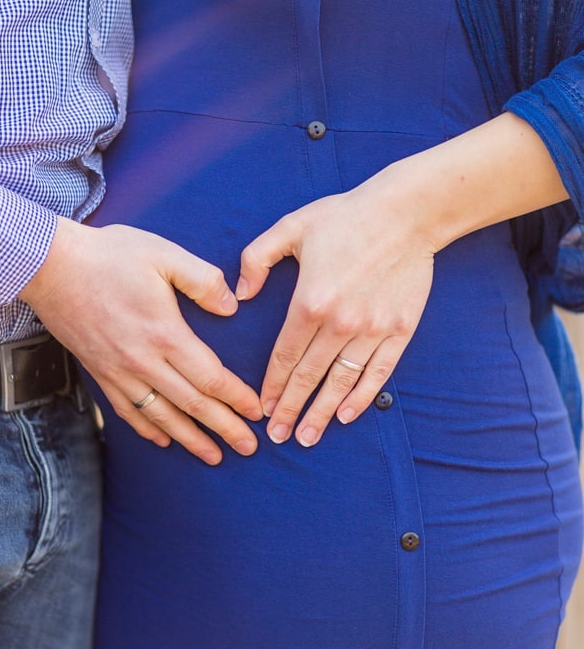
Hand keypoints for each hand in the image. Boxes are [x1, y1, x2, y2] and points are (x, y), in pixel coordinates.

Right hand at [20, 218, 262, 464]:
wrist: (49, 267)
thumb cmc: (108, 255)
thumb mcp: (164, 254)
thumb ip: (203, 280)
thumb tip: (232, 307)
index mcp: (165, 333)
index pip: (211, 377)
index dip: (237, 398)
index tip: (258, 412)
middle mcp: (143, 361)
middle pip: (192, 404)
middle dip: (224, 428)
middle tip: (250, 448)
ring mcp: (118, 371)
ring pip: (160, 415)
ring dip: (189, 439)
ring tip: (213, 456)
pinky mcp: (99, 372)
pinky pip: (127, 410)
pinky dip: (147, 429)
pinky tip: (162, 440)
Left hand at [238, 180, 433, 446]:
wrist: (409, 212)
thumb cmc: (345, 216)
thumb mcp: (290, 227)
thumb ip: (255, 259)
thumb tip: (239, 295)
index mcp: (310, 301)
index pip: (285, 355)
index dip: (272, 385)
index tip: (261, 408)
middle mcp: (341, 322)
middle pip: (309, 376)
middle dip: (290, 409)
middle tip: (277, 437)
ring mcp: (373, 329)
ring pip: (342, 381)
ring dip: (323, 412)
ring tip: (307, 437)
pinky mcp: (400, 329)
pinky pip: (378, 372)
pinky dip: (362, 396)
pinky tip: (347, 415)